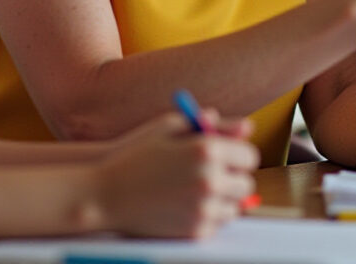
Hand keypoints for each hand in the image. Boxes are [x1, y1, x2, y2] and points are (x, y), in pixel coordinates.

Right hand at [96, 110, 258, 237]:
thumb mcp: (172, 128)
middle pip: (245, 183)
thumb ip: (213, 126)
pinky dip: (208, 216)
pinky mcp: (196, 230)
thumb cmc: (138, 154)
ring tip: (197, 191)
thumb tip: (247, 127)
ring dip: (223, 199)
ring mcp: (203, 208)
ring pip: (235, 207)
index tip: (227, 159)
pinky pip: (218, 224)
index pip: (249, 156)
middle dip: (232, 179)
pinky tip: (187, 205)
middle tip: (212, 176)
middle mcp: (210, 179)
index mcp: (207, 149)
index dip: (238, 157)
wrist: (106, 194)